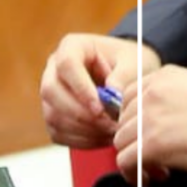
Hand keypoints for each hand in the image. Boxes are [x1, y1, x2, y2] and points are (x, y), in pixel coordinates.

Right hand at [40, 34, 161, 149]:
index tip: (100, 107)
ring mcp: (51, 95)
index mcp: (72, 47)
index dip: (80, 88)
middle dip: (80, 113)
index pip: (66, 65)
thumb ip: (125, 75)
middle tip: (108, 125)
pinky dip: (81, 140)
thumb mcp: (135, 61)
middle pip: (51, 93)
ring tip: (112, 133)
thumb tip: (112, 95)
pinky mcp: (55, 115)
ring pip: (53, 116)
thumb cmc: (131, 62)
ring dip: (82, 129)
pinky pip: (59, 133)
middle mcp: (54, 70)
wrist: (130, 73)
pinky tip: (104, 138)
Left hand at [114, 66, 186, 181]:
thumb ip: (170, 98)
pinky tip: (152, 177)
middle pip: (122, 122)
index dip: (135, 120)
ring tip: (157, 167)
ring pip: (120, 143)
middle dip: (135, 140)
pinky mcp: (152, 144)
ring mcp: (149, 119)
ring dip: (135, 158)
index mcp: (164, 77)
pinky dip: (134, 174)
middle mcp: (151, 93)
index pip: (126, 99)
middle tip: (155, 154)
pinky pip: (125, 163)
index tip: (147, 134)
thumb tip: (153, 122)